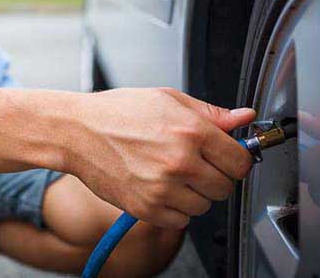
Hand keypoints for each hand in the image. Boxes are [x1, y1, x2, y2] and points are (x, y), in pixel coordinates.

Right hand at [66, 87, 255, 227]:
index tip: (227, 156)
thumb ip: (210, 113)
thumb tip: (243, 118)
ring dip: (194, 193)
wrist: (77, 132)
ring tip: (171, 173)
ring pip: (204, 206)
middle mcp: (180, 162)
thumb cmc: (116, 113)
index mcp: (191, 131)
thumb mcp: (166, 99)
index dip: (236, 158)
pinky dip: (174, 208)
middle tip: (194, 163)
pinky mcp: (146, 208)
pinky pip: (181, 220)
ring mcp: (163, 188)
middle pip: (225, 187)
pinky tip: (159, 186)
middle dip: (215, 176)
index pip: (241, 161)